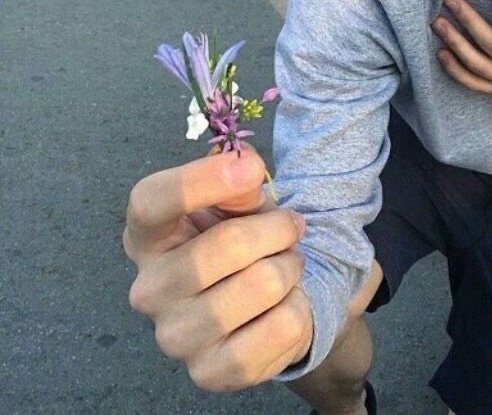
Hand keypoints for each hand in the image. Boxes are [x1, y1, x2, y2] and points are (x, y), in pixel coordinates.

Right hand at [123, 147, 312, 391]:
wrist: (258, 305)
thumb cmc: (239, 239)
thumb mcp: (237, 201)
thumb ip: (236, 180)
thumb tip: (243, 166)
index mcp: (146, 236)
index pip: (151, 202)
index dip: (202, 180)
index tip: (251, 167)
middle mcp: (148, 289)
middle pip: (224, 245)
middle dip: (276, 228)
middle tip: (289, 228)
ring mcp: (175, 336)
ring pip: (262, 284)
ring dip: (290, 266)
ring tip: (285, 266)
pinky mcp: (210, 372)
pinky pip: (282, 326)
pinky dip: (298, 306)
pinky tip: (283, 304)